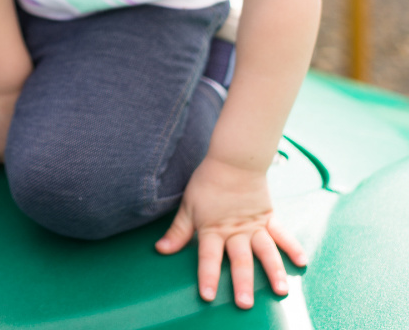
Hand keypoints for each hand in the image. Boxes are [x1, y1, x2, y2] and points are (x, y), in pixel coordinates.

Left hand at [154, 155, 306, 309]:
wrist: (233, 159)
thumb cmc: (208, 182)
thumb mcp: (188, 206)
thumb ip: (178, 231)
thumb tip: (161, 249)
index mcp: (214, 229)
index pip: (209, 257)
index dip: (208, 276)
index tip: (208, 296)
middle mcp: (235, 231)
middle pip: (239, 259)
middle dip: (242, 282)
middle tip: (245, 303)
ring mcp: (254, 225)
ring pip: (265, 250)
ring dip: (273, 270)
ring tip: (281, 290)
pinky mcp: (268, 218)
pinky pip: (282, 234)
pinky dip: (292, 247)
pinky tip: (302, 262)